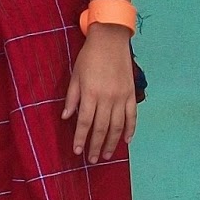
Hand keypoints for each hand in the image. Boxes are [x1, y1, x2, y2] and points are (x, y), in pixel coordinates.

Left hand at [62, 24, 137, 161]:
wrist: (111, 39)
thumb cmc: (89, 56)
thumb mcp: (75, 75)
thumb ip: (72, 98)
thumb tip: (67, 117)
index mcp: (90, 94)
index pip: (84, 123)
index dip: (80, 139)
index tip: (77, 151)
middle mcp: (107, 98)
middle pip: (101, 128)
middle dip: (95, 146)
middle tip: (91, 160)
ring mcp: (121, 97)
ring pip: (117, 126)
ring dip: (111, 143)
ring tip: (106, 155)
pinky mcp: (131, 94)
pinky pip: (132, 116)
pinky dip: (130, 130)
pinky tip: (126, 141)